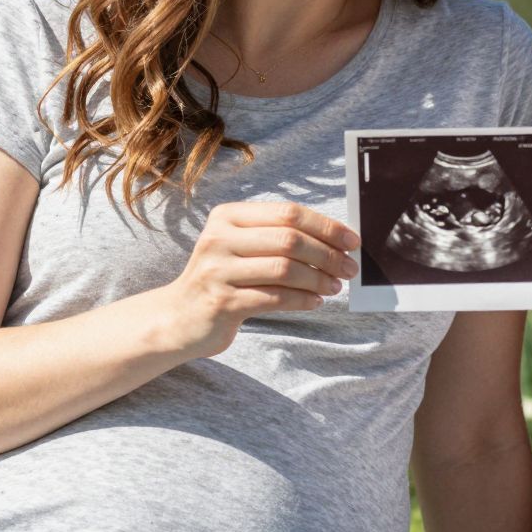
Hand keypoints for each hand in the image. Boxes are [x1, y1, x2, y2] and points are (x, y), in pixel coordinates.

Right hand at [161, 201, 360, 358]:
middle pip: (289, 240)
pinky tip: (316, 302)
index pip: (288, 213)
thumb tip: (337, 240)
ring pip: (284, 269)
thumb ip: (279, 237)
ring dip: (318, 279)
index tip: (352, 241)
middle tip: (349, 268)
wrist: (179, 318)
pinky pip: (275, 298)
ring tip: (334, 286)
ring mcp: (217, 271)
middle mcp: (219, 238)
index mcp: (228, 216)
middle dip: (327, 254)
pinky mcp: (222, 302)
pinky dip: (303, 300)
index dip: (326, 226)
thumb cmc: (224, 278)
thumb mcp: (242, 247)